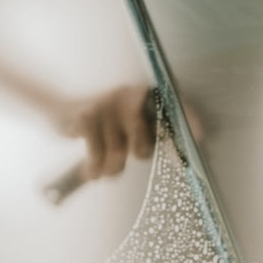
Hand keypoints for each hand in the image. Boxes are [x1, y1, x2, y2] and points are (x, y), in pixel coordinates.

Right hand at [63, 85, 203, 180]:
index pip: (170, 105)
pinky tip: (91, 166)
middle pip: (143, 145)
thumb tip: (182, 158)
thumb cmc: (103, 123)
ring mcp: (106, 105)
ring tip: (104, 163)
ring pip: (119, 155)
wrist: (60, 110)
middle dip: (135, 155)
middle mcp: (127, 95)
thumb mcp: (128, 125)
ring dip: (111, 168)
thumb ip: (152, 136)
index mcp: (140, 94)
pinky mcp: (86, 116)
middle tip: (124, 151)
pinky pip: (98, 156)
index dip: (187, 118)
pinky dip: (94, 167)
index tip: (201, 136)